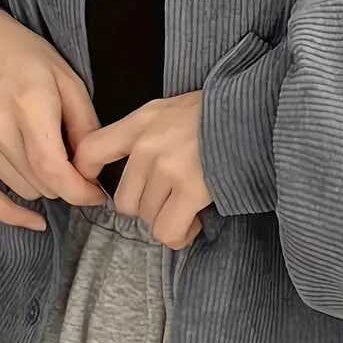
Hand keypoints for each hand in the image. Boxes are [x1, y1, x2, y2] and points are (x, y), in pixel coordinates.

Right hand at [0, 4, 106, 231]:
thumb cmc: (23, 53)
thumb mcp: (67, 78)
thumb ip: (84, 124)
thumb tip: (93, 166)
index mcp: (30, 104)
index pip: (55, 170)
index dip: (81, 191)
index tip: (97, 194)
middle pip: (41, 183)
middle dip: (67, 183)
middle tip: (78, 170)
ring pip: (20, 189)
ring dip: (44, 186)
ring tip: (52, 165)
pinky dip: (9, 213)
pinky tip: (32, 219)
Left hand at [72, 91, 210, 249]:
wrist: (256, 112)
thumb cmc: (217, 113)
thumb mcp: (171, 108)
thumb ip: (145, 132)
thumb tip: (128, 167)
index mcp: (141, 121)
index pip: (90, 151)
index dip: (86, 177)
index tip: (98, 189)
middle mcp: (148, 145)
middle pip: (124, 200)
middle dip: (147, 206)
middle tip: (172, 197)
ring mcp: (168, 168)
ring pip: (148, 218)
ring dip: (168, 218)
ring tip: (190, 203)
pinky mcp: (191, 189)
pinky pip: (168, 232)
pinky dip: (181, 234)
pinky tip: (196, 220)